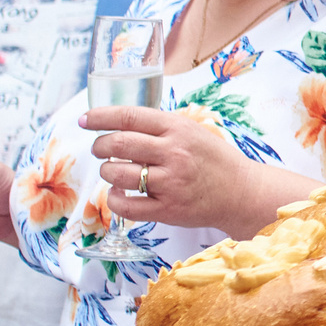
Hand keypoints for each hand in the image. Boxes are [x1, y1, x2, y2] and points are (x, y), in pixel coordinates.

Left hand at [82, 105, 314, 240]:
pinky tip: (119, 193)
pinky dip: (115, 198)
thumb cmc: (214, 160)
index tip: (85, 120)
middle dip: (100, 145)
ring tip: (112, 171)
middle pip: (118, 143)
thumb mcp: (192, 131)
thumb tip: (119, 123)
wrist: (241, 192)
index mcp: (177, 128)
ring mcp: (170, 183)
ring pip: (118, 173)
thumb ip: (160, 127)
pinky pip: (127, 206)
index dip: (100, 116)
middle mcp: (173, 153)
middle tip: (100, 149)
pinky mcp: (168, 209)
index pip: (129, 116)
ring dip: (106, 171)